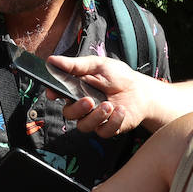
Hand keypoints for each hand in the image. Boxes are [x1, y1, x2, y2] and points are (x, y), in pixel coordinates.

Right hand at [44, 54, 160, 137]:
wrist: (141, 90)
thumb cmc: (118, 76)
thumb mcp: (97, 65)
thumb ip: (75, 65)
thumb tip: (51, 60)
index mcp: (76, 89)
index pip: (58, 93)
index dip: (53, 94)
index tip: (53, 93)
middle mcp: (82, 106)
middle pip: (69, 113)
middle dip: (77, 108)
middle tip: (89, 100)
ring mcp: (94, 119)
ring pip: (84, 126)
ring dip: (96, 117)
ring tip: (109, 105)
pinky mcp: (108, 128)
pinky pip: (103, 132)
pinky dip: (113, 122)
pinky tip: (120, 110)